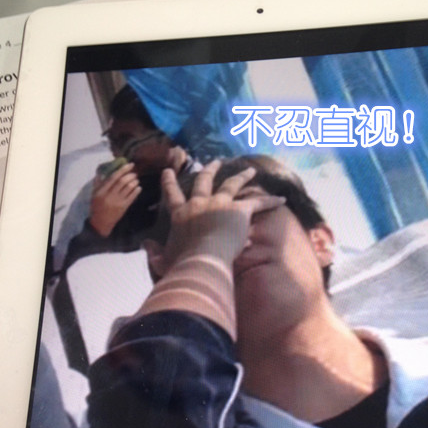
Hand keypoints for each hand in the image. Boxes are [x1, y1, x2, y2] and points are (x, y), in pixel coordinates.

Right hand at [89, 162, 140, 236]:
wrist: (101, 223)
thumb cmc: (97, 207)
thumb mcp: (94, 194)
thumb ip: (98, 183)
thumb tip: (101, 172)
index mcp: (102, 190)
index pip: (113, 177)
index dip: (122, 169)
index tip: (129, 165)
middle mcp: (110, 195)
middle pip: (122, 181)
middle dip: (130, 175)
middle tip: (134, 173)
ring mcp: (118, 201)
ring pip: (128, 188)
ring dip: (134, 182)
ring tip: (136, 179)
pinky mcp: (124, 207)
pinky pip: (132, 197)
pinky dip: (136, 191)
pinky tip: (139, 187)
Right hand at [146, 160, 283, 278]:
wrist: (202, 262)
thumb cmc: (181, 265)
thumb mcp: (162, 260)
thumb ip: (153, 253)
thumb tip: (146, 246)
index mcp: (180, 215)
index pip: (172, 195)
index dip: (169, 182)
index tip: (169, 171)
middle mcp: (199, 204)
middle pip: (204, 182)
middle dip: (209, 170)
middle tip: (214, 162)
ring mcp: (219, 204)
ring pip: (232, 184)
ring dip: (242, 177)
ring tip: (250, 171)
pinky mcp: (239, 210)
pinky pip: (258, 203)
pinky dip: (270, 201)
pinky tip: (281, 199)